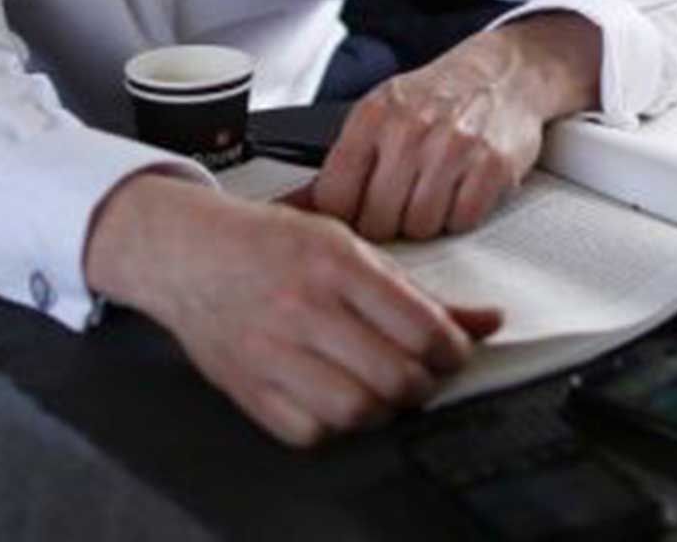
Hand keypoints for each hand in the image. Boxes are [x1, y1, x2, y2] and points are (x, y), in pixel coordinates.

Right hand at [84, 172, 501, 445]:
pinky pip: (310, 431)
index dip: (452, 351)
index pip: (419, 327)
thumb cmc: (272, 243)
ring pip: (356, 409)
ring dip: (384, 408)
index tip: (454, 353)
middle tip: (424, 374)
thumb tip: (486, 322)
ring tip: (385, 388)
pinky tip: (339, 399)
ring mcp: (272, 352)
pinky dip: (336, 425)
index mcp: (336, 264)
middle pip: (394, 375)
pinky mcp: (248, 388)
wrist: (189, 254)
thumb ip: (417, 291)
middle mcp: (304, 308)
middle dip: (425, 383)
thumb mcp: (350, 244)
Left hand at [313, 12, 600, 242]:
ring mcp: (454, 147)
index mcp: (373, 116)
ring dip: (427, 219)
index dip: (343, 217)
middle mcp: (411, 130)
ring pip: (421, 227)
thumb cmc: (435, 98)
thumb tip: (293, 207)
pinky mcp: (493, 166)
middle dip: (388, 220)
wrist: (503, 73)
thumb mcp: (379, 112)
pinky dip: (461, 214)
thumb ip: (342, 161)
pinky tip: (462, 188)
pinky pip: (462, 220)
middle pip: (378, 221)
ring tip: (434, 189)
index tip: (356, 213)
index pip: (334, 198)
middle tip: (402, 199)